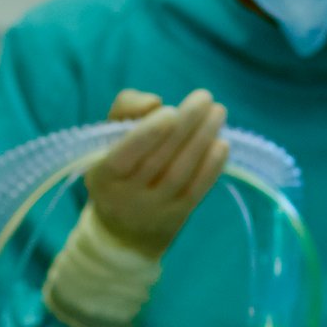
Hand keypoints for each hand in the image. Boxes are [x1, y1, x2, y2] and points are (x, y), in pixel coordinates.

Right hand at [83, 88, 228, 256]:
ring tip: (218, 112)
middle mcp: (126, 196)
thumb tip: (154, 102)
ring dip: (202, 140)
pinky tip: (222, 144)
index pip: (123, 155)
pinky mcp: (176, 216)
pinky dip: (211, 166)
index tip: (170, 109)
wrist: (123, 229)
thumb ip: (126, 108)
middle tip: (204, 97)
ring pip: (179, 173)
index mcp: (104, 174)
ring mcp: (153, 210)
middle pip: (158, 160)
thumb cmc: (118, 169)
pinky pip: (196, 191)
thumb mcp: (107, 138)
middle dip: (185, 126)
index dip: (148, 134)